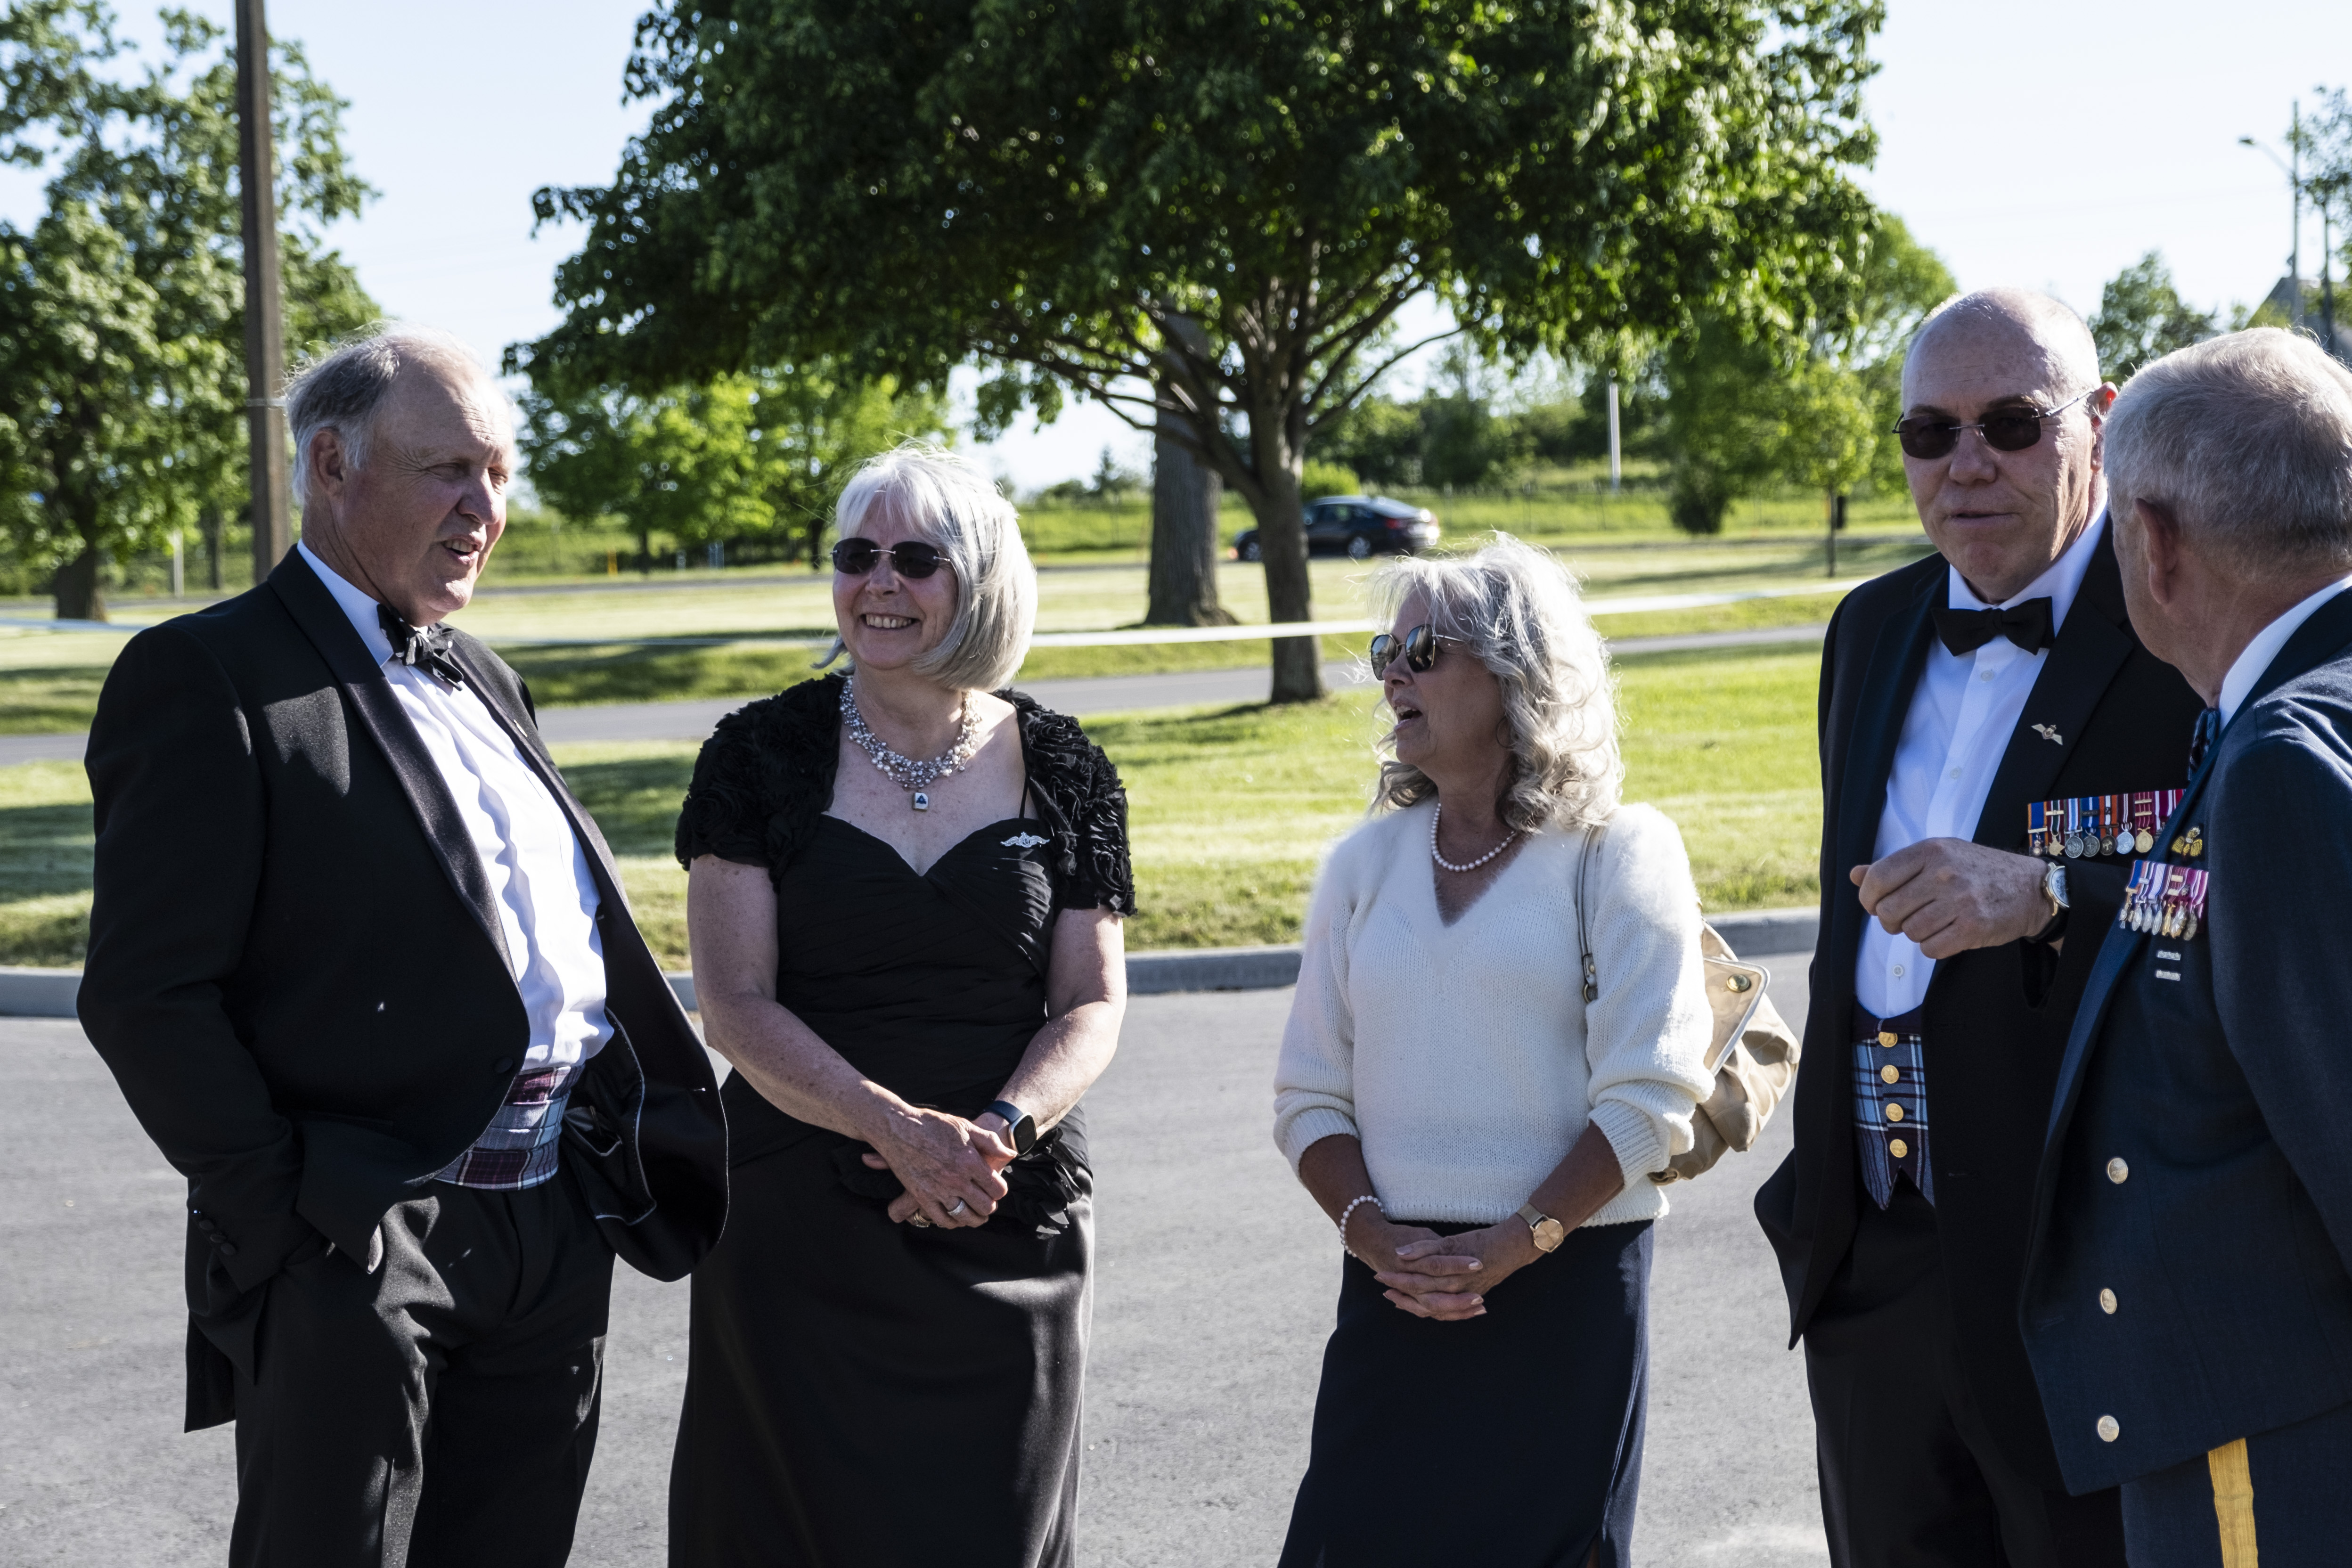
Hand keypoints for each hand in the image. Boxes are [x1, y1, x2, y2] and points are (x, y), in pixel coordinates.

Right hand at [860, 1107, 1011, 1228]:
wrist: (899, 1127)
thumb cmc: (933, 1124)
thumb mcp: (966, 1126)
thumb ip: (990, 1142)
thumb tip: (1011, 1154)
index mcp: (970, 1161)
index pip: (997, 1189)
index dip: (1000, 1190)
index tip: (996, 1188)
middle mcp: (956, 1179)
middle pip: (984, 1206)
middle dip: (989, 1206)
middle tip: (987, 1202)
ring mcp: (938, 1190)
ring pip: (965, 1216)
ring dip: (974, 1218)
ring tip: (976, 1215)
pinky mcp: (922, 1197)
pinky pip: (941, 1219)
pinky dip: (951, 1222)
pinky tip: (955, 1217)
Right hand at [1356, 1218, 1529, 1320]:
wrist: (1517, 1246)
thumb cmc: (1498, 1259)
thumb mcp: (1478, 1280)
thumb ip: (1460, 1289)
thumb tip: (1445, 1293)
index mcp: (1463, 1295)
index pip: (1430, 1308)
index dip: (1408, 1303)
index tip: (1391, 1298)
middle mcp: (1460, 1288)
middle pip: (1423, 1295)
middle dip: (1400, 1288)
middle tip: (1381, 1283)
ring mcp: (1459, 1271)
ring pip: (1425, 1277)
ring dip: (1403, 1273)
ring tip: (1387, 1267)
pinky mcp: (1460, 1250)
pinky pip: (1434, 1253)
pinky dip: (1416, 1252)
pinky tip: (1402, 1252)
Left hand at [1850, 839, 2053, 959]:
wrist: (2031, 887)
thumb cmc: (1977, 870)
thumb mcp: (1938, 855)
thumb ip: (1895, 866)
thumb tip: (1855, 875)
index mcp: (1931, 850)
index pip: (1877, 878)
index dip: (1867, 898)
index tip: (1874, 904)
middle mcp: (1944, 872)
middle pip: (1888, 910)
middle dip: (1891, 921)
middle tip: (1906, 918)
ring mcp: (1960, 900)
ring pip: (1909, 932)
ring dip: (1915, 933)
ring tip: (1933, 923)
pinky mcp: (1974, 927)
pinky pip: (1930, 948)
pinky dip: (1933, 947)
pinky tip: (1946, 935)